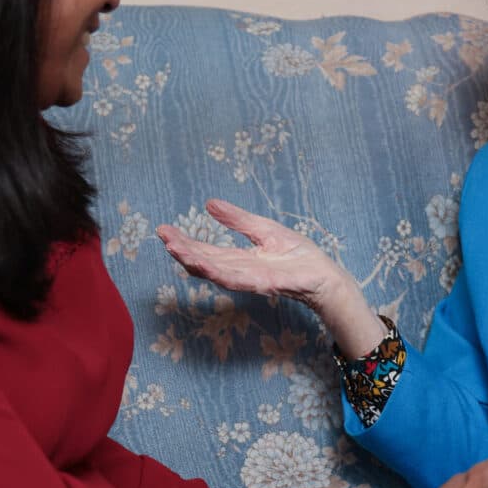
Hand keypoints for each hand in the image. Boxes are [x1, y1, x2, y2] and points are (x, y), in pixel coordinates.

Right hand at [157, 199, 385, 355]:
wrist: (324, 275)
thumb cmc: (298, 256)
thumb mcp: (263, 229)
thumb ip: (237, 220)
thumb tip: (209, 204)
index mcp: (239, 259)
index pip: (206, 251)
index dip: (185, 242)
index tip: (164, 230)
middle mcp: (240, 271)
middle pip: (206, 263)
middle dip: (183, 251)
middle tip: (163, 237)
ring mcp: (252, 279)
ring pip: (217, 272)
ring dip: (196, 263)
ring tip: (176, 250)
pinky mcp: (267, 283)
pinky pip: (241, 280)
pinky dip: (221, 274)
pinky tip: (206, 267)